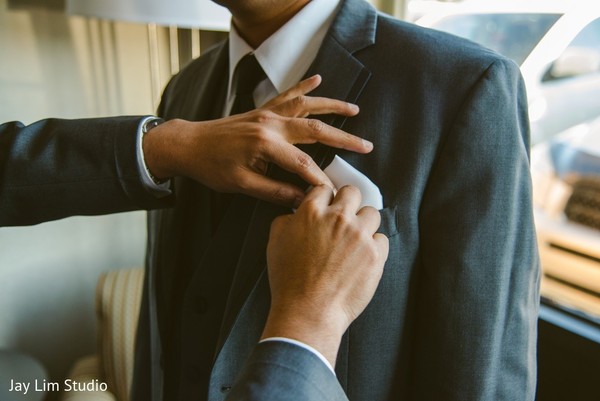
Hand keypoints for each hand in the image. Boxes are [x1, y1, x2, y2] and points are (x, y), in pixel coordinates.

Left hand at [143, 75, 371, 206]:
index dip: (320, 180)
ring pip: (306, 105)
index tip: (333, 193)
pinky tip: (317, 78)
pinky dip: (303, 86)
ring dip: (331, 106)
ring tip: (354, 109)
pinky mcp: (261, 109)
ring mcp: (266, 112)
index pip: (303, 165)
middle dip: (344, 138)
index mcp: (265, 144)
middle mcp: (270, 124)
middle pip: (315, 130)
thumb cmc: (211, 167)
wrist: (188, 144)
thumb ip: (273, 192)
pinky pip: (286, 94)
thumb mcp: (241, 185)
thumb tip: (301, 201)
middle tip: (366, 145)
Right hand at [262, 185, 388, 365]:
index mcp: (312, 211)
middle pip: (353, 193)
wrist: (308, 312)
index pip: (325, 188)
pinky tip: (361, 258)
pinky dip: (374, 246)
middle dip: (348, 204)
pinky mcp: (376, 254)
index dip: (325, 199)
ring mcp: (360, 235)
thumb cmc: (289, 280)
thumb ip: (287, 219)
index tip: (327, 208)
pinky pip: (381, 239)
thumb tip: (297, 213)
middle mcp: (338, 218)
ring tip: (354, 241)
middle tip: (343, 220)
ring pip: (371, 214)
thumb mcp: (275, 241)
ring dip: (364, 224)